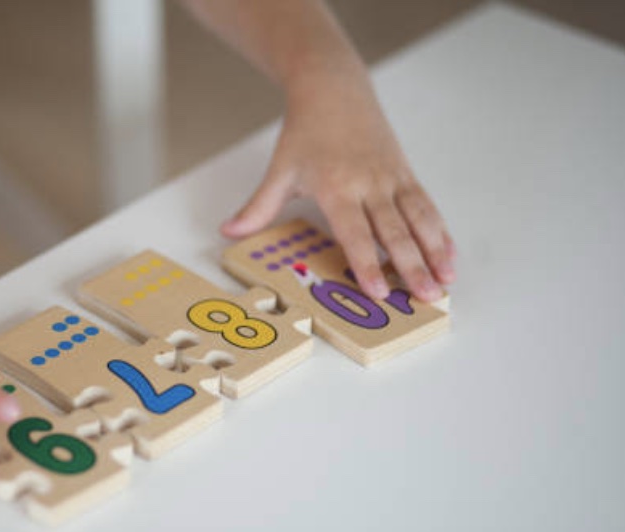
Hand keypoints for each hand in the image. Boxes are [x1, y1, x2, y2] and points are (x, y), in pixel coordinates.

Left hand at [220, 72, 455, 301]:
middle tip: (427, 296)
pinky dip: (439, 230)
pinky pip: (426, 205)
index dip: (368, 264)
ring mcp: (391, 178)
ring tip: (446, 280)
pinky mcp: (405, 172)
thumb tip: (229, 231)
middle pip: (394, 232)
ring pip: (418, 220)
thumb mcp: (279, 170)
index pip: (355, 233)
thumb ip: (259, 207)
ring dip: (434, 251)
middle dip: (412, 266)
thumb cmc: (306, 132)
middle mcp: (369, 184)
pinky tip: (448, 253)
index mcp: (337, 187)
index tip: (379, 292)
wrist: (333, 89)